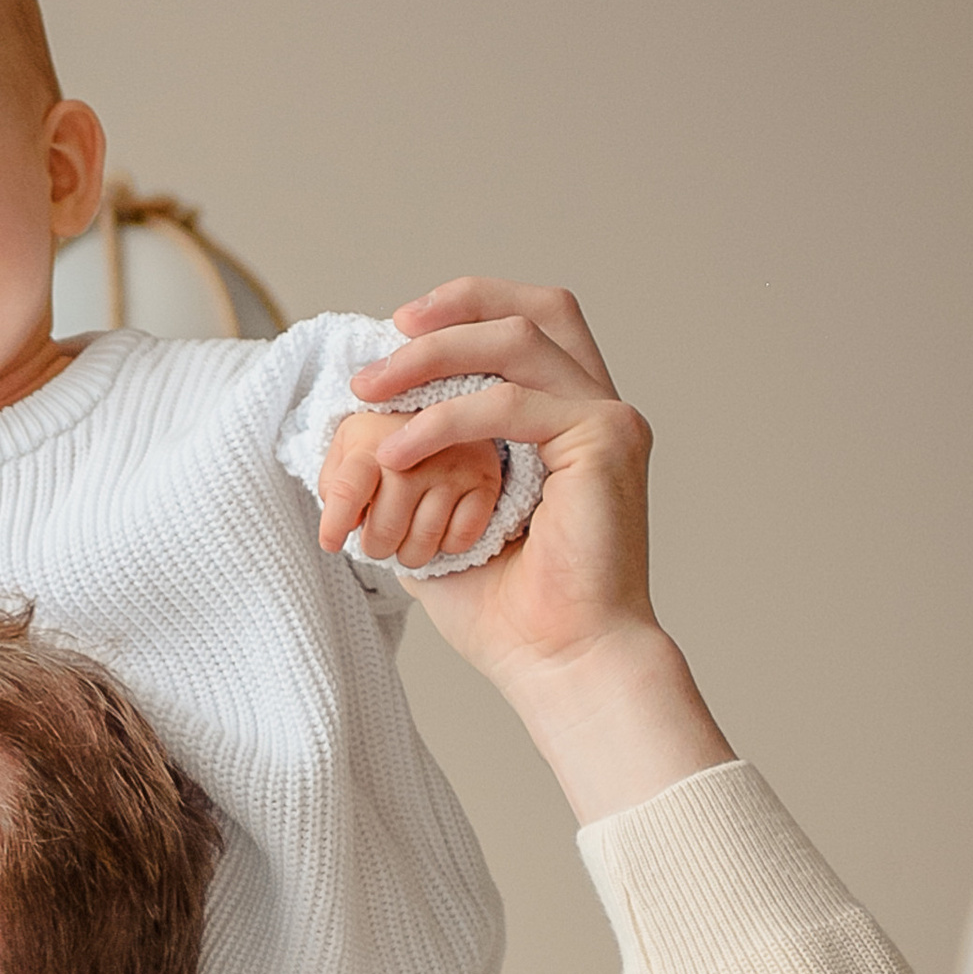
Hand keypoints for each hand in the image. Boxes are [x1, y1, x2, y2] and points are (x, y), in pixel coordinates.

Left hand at [317, 410, 506, 569]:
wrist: (446, 406)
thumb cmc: (389, 440)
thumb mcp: (350, 446)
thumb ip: (334, 481)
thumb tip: (347, 522)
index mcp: (374, 442)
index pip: (347, 490)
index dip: (333, 525)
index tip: (330, 543)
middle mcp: (416, 451)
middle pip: (384, 530)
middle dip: (376, 546)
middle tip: (380, 539)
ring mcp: (454, 467)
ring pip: (422, 542)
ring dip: (410, 553)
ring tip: (407, 539)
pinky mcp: (485, 481)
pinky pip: (460, 538)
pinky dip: (447, 545)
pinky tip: (441, 529)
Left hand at [349, 281, 732, 819]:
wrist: (561, 664)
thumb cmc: (511, 616)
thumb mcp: (443, 525)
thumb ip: (424, 470)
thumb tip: (365, 438)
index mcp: (569, 422)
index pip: (528, 329)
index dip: (466, 311)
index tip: (398, 332)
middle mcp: (597, 410)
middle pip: (535, 311)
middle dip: (455, 309)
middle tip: (386, 335)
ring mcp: (607, 420)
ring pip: (517, 343)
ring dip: (434, 357)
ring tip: (371, 391)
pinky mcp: (605, 440)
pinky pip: (510, 405)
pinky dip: (445, 420)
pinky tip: (397, 450)